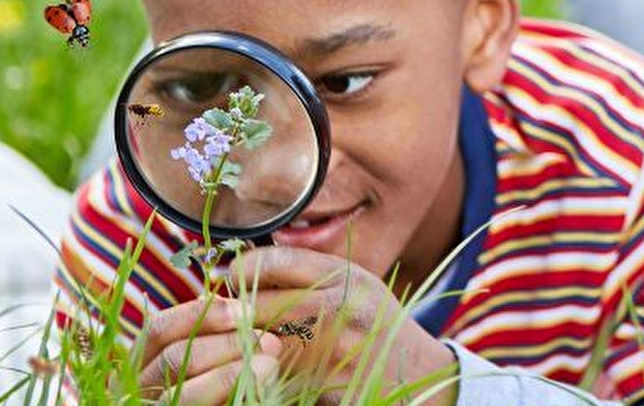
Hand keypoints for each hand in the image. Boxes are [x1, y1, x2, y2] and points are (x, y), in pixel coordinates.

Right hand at [135, 295, 282, 404]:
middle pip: (172, 359)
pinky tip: (262, 388)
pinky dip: (232, 394)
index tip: (247, 309)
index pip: (159, 329)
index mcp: (143, 363)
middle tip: (270, 341)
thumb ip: (214, 335)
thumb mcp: (213, 355)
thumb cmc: (222, 382)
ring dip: (230, 376)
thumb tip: (232, 304)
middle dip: (226, 346)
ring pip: (183, 394)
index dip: (202, 313)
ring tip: (270, 365)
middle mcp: (139, 389)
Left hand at [230, 247, 457, 405]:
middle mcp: (340, 308)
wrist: (418, 373)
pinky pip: (273, 373)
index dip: (245, 266)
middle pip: (260, 302)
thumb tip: (247, 264)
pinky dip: (260, 370)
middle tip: (225, 313)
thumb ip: (313, 273)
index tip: (232, 275)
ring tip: (242, 339)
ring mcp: (330, 350)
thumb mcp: (358, 285)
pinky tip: (262, 366)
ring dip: (244, 341)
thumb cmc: (376, 325)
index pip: (278, 260)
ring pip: (259, 341)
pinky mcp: (321, 384)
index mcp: (349, 277)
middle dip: (235, 309)